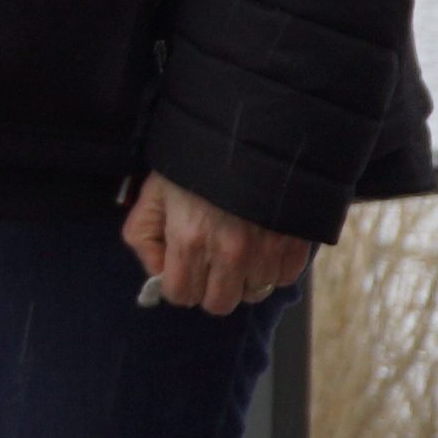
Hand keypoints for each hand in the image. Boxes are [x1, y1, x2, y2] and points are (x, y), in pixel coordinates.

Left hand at [121, 173, 317, 316]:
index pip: (181, 296)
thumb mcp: (152, 194)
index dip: (177, 285)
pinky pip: (283, 278)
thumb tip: (155, 274)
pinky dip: (272, 268)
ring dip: (243, 278)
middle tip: (209, 265)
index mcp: (189, 240)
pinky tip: (262, 245)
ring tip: (237, 249)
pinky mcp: (294, 244)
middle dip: (209, 289)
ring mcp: (265, 250)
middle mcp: (229, 253)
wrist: (248, 132)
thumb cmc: (194, 163)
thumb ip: (143, 238)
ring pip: (253, 293)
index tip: (180, 271)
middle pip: (219, 304)